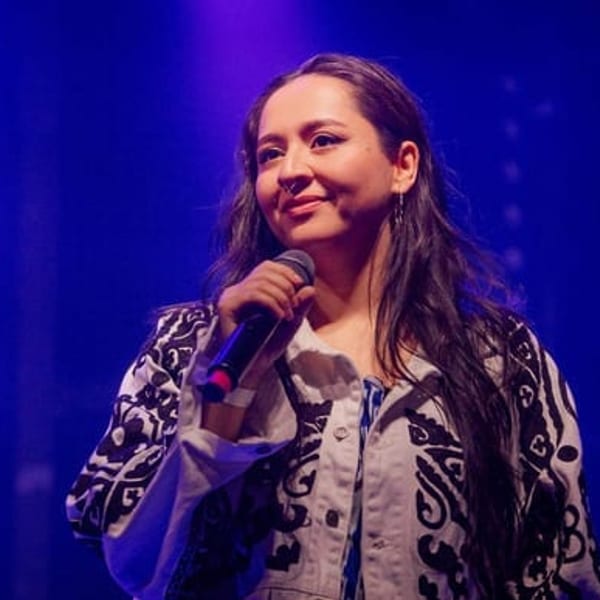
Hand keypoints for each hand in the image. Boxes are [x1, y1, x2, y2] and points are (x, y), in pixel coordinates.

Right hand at [216, 260, 314, 386]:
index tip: (300, 285)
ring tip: (288, 316)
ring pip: (261, 283)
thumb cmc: (266, 347)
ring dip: (281, 298)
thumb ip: (300, 307)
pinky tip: (278, 317)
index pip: (266, 267)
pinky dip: (271, 304)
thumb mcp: (289, 324)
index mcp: (249, 290)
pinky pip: (253, 295)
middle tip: (293, 308)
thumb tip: (310, 288)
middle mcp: (237, 290)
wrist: (251, 370)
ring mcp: (230, 297)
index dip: (285, 272)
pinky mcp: (226, 307)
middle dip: (286, 287)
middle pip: (265, 271)